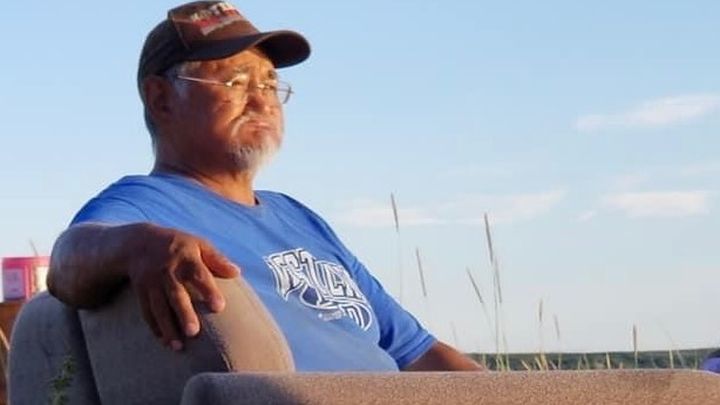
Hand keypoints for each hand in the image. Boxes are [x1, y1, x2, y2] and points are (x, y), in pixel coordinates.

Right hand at [125, 223, 238, 350]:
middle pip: (175, 294)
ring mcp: (151, 282)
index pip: (198, 274)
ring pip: (158, 307)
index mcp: (186, 258)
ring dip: (167, 327)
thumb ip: (217, 259)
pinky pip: (146, 311)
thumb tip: (237, 272)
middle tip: (193, 332)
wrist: (139, 243)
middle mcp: (167, 271)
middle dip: (183, 313)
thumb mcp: (199, 245)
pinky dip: (154, 327)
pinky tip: (164, 341)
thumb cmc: (179, 246)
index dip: (208, 290)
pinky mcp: (140, 291)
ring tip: (178, 347)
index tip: (219, 307)